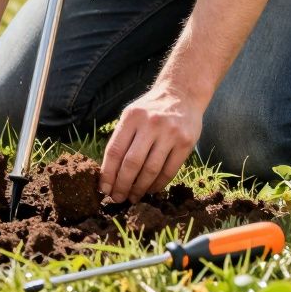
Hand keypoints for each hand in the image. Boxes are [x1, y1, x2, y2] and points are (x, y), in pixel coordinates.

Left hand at [99, 84, 203, 202]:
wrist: (183, 93)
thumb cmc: (151, 109)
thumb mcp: (132, 114)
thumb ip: (121, 138)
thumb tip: (108, 172)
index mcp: (132, 117)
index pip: (114, 150)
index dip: (108, 173)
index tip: (104, 189)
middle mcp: (150, 124)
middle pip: (131, 163)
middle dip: (122, 185)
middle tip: (118, 198)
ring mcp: (170, 133)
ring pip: (151, 170)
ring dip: (140, 188)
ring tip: (133, 197)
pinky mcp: (186, 142)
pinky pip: (169, 171)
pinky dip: (158, 184)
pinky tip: (151, 190)